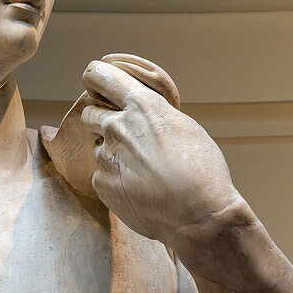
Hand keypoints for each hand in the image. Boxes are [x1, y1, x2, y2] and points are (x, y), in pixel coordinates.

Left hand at [80, 55, 239, 244]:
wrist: (199, 216)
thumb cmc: (201, 171)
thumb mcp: (184, 128)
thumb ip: (155, 117)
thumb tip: (144, 115)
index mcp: (142, 106)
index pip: (102, 76)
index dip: (96, 76)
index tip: (94, 78)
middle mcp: (118, 126)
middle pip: (91, 112)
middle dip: (101, 119)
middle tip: (123, 136)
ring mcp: (106, 155)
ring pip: (99, 146)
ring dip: (112, 153)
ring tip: (141, 171)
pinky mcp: (101, 182)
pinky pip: (102, 174)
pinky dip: (115, 179)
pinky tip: (138, 190)